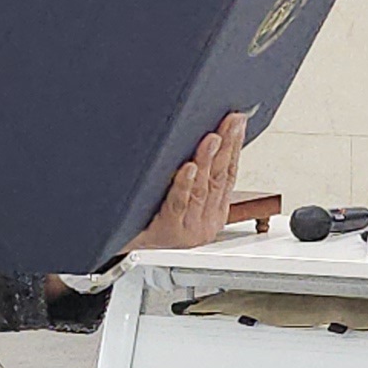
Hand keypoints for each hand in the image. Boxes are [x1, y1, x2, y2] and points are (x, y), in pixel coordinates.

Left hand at [123, 113, 246, 255]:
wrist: (128, 245)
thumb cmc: (153, 218)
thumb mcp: (182, 196)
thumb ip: (198, 176)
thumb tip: (210, 137)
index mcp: (214, 212)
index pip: (229, 174)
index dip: (235, 146)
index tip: (238, 122)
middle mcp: (206, 221)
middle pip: (219, 178)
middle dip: (227, 146)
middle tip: (231, 121)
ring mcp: (189, 228)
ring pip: (201, 189)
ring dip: (207, 160)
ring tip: (213, 138)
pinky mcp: (169, 231)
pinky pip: (178, 204)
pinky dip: (184, 184)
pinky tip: (187, 168)